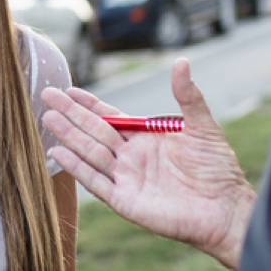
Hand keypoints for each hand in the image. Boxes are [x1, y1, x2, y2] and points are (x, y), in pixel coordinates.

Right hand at [41, 58, 253, 270]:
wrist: (224, 209)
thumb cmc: (218, 169)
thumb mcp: (202, 126)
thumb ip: (187, 96)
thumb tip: (181, 62)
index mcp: (145, 138)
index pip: (109, 116)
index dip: (88, 103)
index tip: (68, 89)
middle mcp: (131, 157)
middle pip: (93, 131)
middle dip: (70, 114)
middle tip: (46, 95)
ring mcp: (126, 179)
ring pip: (90, 153)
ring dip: (68, 136)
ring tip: (47, 118)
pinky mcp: (125, 201)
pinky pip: (95, 182)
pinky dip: (77, 167)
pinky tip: (59, 152)